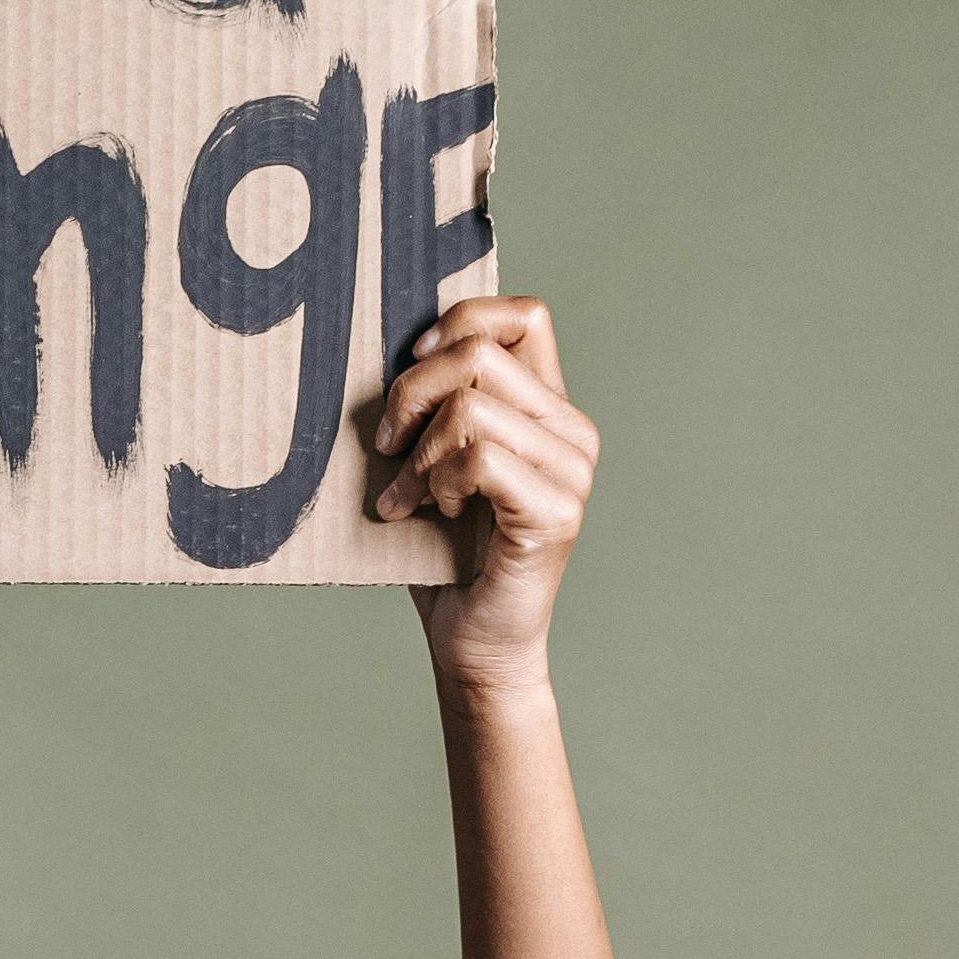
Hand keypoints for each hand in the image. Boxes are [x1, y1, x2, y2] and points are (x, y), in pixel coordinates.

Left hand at [367, 293, 597, 691]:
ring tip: (407, 494)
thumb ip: (440, 400)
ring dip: (418, 451)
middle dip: (412, 393)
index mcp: (550, 408)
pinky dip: (437, 482)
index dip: (459, 322)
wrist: (472, 643)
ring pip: (471, 405)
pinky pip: (479, 457)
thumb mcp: (436, 459)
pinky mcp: (556, 511)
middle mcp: (572, 431)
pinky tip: (432, 512)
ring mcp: (571, 471)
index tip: (413, 365)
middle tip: (387, 446)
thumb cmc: (445, 554)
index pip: (524, 316)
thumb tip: (399, 345)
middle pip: (480, 353)